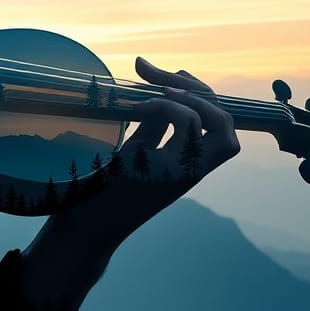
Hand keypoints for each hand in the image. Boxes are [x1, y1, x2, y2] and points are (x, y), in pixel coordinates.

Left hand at [18, 57, 239, 310]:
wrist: (82, 233)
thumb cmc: (100, 194)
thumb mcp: (132, 153)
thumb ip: (151, 126)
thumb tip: (157, 90)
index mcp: (185, 165)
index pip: (216, 126)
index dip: (199, 95)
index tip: (163, 77)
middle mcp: (190, 171)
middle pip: (226, 125)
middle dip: (200, 90)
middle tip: (160, 77)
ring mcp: (182, 174)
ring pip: (222, 129)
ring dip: (192, 98)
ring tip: (158, 89)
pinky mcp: (164, 174)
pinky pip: (186, 128)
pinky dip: (167, 106)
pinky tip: (137, 107)